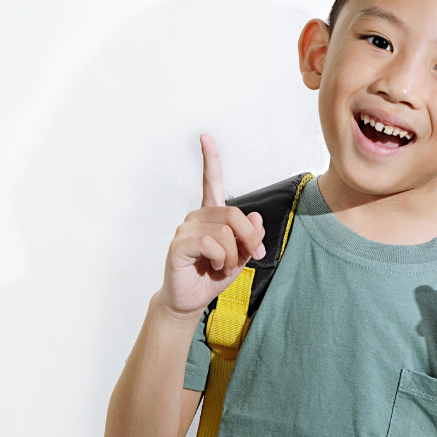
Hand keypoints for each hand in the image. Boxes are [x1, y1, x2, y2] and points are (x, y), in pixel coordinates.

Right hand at [155, 134, 265, 317]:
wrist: (192, 300)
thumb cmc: (213, 275)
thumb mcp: (242, 256)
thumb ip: (251, 237)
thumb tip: (256, 218)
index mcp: (212, 216)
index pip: (211, 182)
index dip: (210, 159)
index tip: (205, 136)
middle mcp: (197, 216)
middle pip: (234, 214)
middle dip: (250, 238)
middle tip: (252, 256)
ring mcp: (186, 229)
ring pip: (225, 233)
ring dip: (233, 255)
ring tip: (224, 267)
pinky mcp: (179, 244)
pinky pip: (211, 243)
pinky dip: (221, 259)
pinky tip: (213, 267)